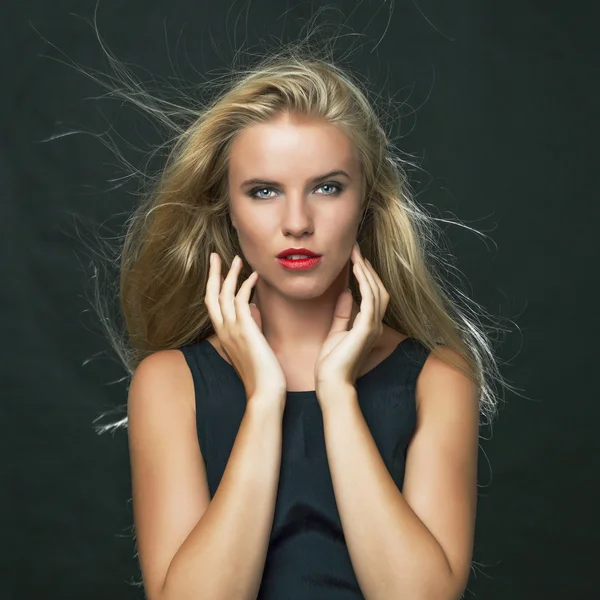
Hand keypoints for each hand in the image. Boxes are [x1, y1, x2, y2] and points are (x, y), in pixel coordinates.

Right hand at [204, 253, 287, 402]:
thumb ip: (249, 329)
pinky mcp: (245, 330)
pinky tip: (255, 277)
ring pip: (225, 295)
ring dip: (232, 274)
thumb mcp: (251, 347)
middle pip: (211, 295)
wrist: (264, 394)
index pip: (213, 305)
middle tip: (215, 256)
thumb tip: (254, 313)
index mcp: (223, 335)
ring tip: (239, 259)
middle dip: (213, 274)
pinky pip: (242, 301)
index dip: (214, 286)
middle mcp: (224, 331)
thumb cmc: (261, 375)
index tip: (218, 271)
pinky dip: (247, 286)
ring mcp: (232, 330)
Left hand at [314, 243, 389, 394]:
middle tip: (356, 249)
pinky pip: (370, 299)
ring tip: (356, 253)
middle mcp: (374, 325)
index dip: (366, 275)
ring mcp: (372, 327)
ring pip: (377, 291)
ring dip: (366, 270)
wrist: (331, 384)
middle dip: (368, 268)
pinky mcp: (366, 329)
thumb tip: (347, 293)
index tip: (355, 258)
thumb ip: (343, 313)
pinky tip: (357, 269)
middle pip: (379, 289)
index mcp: (368, 326)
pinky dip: (365, 282)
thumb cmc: (331, 363)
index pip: (373, 294)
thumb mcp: (336, 332)